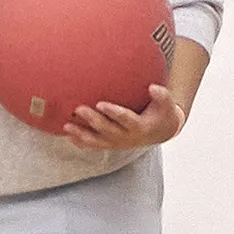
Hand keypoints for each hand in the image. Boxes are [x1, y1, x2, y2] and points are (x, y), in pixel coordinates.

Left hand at [63, 83, 185, 151]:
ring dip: (81, 134)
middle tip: (78, 109)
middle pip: (107, 130)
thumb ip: (161, 95)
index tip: (101, 103)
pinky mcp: (111, 145)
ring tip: (66, 126)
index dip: (113, 112)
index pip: (125, 119)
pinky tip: (68, 135)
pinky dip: (81, 142)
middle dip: (92, 121)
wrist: (160, 132)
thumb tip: (153, 87)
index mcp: (139, 126)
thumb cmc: (162, 113)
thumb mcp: (167, 104)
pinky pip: (94, 145)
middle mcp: (127, 137)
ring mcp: (118, 143)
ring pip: (97, 141)